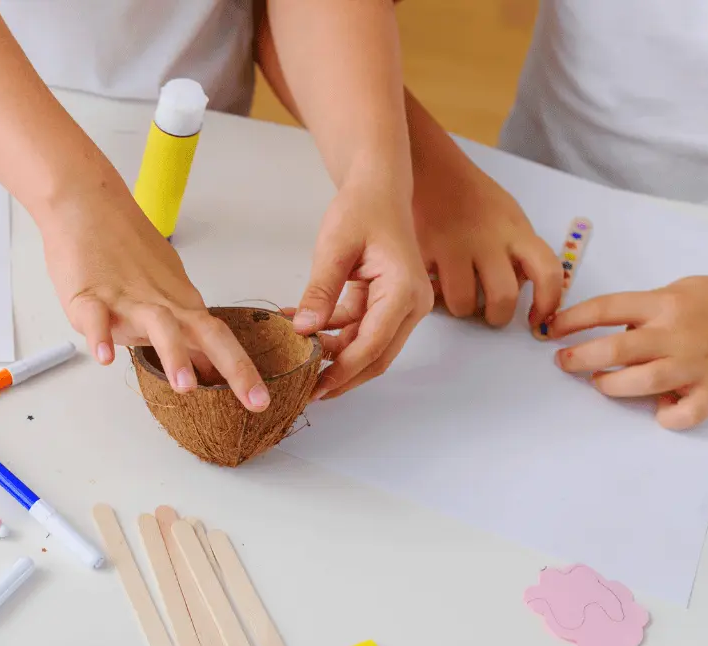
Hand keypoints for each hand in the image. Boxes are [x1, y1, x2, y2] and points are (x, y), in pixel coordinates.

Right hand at [42, 189, 269, 410]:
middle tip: (254, 400)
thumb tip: (203, 363)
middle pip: (206, 334)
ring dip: (174, 355)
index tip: (261, 400)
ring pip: (158, 326)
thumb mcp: (161, 288)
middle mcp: (161, 303)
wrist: (88, 206)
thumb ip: (179, 325)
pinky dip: (100, 337)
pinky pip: (97, 318)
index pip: (220, 339)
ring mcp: (127, 299)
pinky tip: (104, 357)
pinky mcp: (90, 295)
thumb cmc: (122, 248)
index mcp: (179, 304)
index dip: (243, 370)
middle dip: (235, 368)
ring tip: (184, 385)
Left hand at [294, 174, 433, 399]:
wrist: (377, 189)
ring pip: (368, 348)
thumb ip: (320, 291)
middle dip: (341, 377)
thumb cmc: (362, 209)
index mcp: (404, 291)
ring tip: (295, 362)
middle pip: (376, 357)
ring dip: (333, 357)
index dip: (342, 371)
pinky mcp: (386, 304)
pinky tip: (300, 332)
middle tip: (305, 393)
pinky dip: (332, 336)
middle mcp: (412, 305)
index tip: (314, 389)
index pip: (372, 345)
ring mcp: (401, 306)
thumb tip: (304, 329)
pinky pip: (359, 330)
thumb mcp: (334, 248)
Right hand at [412, 134, 562, 331]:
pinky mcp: (422, 252)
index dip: (548, 302)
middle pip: (503, 297)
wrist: (430, 169)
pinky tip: (434, 281)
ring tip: (456, 297)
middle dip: (497, 316)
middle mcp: (489, 239)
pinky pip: (430, 292)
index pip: (548, 272)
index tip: (537, 317)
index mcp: (516, 230)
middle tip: (489, 313)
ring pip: (463, 303)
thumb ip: (519, 249)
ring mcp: (453, 247)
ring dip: (462, 308)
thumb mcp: (508, 215)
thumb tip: (525, 287)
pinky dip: (433, 295)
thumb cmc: (472, 197)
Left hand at [549, 273, 707, 429]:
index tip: (551, 330)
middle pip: (615, 351)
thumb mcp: (684, 290)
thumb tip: (610, 332)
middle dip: (579, 358)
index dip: (572, 321)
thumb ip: (648, 310)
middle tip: (564, 362)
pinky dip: (665, 416)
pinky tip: (659, 409)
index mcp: (667, 303)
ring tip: (601, 382)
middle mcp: (679, 333)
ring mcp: (697, 364)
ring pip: (640, 384)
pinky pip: (681, 415)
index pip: (607, 309)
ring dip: (611, 386)